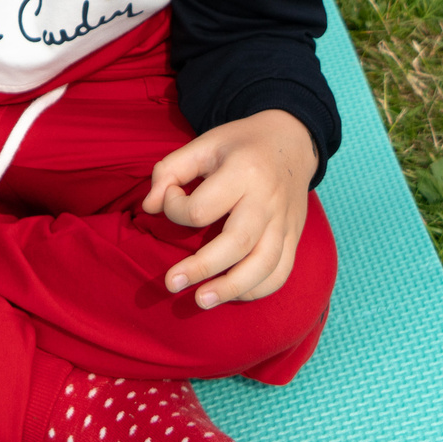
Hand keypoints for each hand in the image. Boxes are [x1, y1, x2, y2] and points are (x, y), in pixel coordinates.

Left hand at [142, 110, 317, 307]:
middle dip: (202, 268)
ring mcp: (284, 222)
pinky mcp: (293, 236)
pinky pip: (280, 272)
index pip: (202, 208)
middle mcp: (267, 200)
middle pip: (237, 243)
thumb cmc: (240, 145)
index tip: (171, 199)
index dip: (175, 209)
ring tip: (200, 301)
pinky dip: (257, 289)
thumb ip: (170, 170)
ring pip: (264, 265)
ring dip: (231, 289)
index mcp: (243, 172)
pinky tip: (232, 294)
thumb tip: (149, 208)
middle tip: (171, 284)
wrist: (292, 141)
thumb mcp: (203, 144)